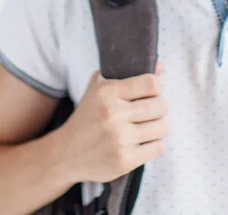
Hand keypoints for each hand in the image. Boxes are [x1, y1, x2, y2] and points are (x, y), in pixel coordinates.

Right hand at [58, 61, 168, 183]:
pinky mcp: (123, 160)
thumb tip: (161, 67)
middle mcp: (112, 114)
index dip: (156, 89)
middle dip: (159, 109)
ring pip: (163, 127)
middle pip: (161, 106)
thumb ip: (129, 74)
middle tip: (149, 114)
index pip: (152, 84)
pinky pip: (157, 148)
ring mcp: (118, 138)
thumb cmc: (88, 116)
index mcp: (108, 91)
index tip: (150, 95)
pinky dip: (153, 146)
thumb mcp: (100, 88)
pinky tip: (140, 143)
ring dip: (158, 128)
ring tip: (145, 128)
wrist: (65, 153)